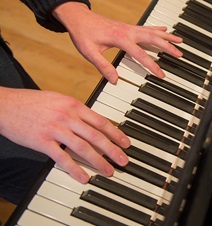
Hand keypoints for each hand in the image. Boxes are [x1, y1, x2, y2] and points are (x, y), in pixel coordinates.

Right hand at [0, 87, 130, 182]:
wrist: (5, 105)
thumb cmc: (32, 103)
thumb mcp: (59, 100)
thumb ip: (76, 111)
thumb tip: (93, 122)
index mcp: (74, 105)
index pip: (101, 121)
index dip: (116, 134)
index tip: (126, 143)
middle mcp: (68, 117)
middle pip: (96, 136)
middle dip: (113, 150)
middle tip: (123, 161)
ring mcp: (55, 129)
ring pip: (83, 147)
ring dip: (99, 161)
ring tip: (108, 171)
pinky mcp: (42, 141)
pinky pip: (62, 158)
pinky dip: (74, 169)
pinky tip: (83, 177)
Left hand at [52, 2, 182, 83]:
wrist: (78, 17)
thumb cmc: (83, 33)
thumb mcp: (89, 52)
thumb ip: (103, 66)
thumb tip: (114, 80)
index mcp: (120, 38)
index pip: (141, 54)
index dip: (152, 65)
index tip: (161, 74)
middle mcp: (128, 31)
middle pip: (153, 39)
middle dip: (168, 47)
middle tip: (180, 54)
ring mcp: (129, 28)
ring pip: (153, 31)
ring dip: (167, 37)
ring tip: (180, 41)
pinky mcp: (128, 27)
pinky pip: (147, 28)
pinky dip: (158, 29)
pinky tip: (165, 30)